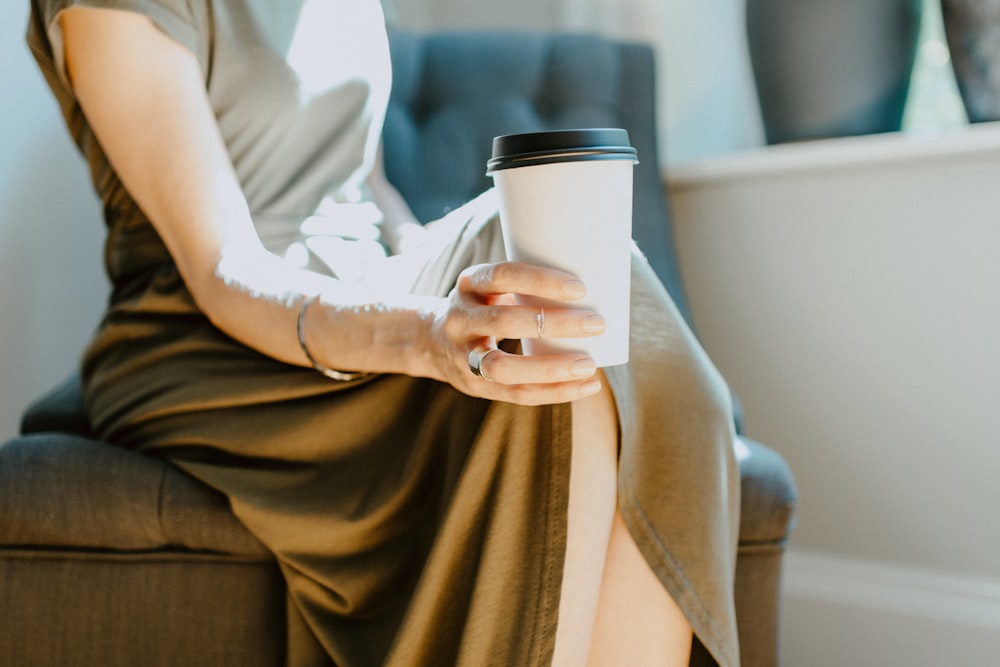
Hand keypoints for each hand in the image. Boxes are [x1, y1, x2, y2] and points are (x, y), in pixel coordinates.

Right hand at [428, 262, 606, 404]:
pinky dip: (555, 392)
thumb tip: (599, 286)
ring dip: (550, 367)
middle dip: (554, 323)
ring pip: (503, 367)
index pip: (502, 276)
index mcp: (469, 284)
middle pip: (504, 321)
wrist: (431, 340)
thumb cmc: (484, 306)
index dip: (539, 281)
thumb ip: (528, 286)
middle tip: (596, 323)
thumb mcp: (492, 286)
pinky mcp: (474, 386)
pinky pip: (515, 393)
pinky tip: (587, 385)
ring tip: (589, 365)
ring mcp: (462, 356)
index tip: (580, 288)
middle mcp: (460, 319)